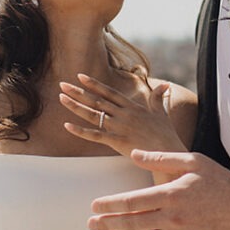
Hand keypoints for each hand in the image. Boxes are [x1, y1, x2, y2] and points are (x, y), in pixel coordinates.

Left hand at [60, 73, 184, 165]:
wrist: (168, 152)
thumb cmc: (165, 133)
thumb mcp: (161, 112)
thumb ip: (159, 97)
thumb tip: (166, 86)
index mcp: (132, 106)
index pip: (109, 92)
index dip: (94, 84)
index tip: (80, 76)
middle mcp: (123, 114)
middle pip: (97, 100)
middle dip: (78, 92)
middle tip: (62, 84)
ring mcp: (119, 127)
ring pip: (93, 114)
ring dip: (75, 106)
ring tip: (61, 98)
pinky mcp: (117, 141)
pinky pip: (95, 135)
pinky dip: (80, 131)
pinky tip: (67, 126)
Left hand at [88, 150, 229, 229]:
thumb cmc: (221, 181)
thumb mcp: (193, 160)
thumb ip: (161, 157)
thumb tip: (134, 153)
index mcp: (171, 193)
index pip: (132, 201)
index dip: (109, 205)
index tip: (94, 206)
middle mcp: (173, 217)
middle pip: (131, 222)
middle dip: (107, 223)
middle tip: (90, 224)